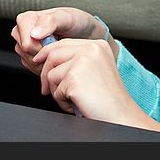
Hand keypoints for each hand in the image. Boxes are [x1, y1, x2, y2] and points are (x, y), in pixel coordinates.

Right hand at [11, 7, 108, 75]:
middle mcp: (21, 32)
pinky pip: (33, 69)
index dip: (43, 47)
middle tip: (58, 45)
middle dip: (45, 54)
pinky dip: (47, 65)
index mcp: (25, 20)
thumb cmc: (75, 22)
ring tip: (58, 49)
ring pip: (30, 63)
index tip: (56, 40)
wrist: (84, 33)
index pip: (27, 44)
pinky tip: (55, 55)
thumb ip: (50, 21)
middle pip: (27, 55)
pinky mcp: (28, 58)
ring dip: (47, 60)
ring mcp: (23, 46)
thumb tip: (34, 34)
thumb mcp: (66, 18)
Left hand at [35, 38, 159, 130]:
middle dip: (46, 74)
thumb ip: (76, 59)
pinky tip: (77, 103)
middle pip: (52, 54)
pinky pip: (55, 89)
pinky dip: (62, 101)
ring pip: (51, 73)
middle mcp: (91, 48)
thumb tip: (47, 57)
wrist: (121, 116)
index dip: (47, 53)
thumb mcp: (94, 69)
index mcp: (98, 45)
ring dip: (57, 90)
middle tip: (48, 90)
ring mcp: (82, 61)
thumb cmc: (108, 98)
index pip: (63, 43)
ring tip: (74, 98)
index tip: (38, 61)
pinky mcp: (74, 77)